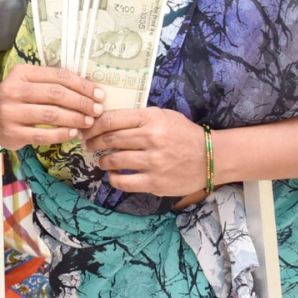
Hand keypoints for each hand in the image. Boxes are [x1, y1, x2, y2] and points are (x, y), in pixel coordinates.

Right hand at [0, 64, 105, 150]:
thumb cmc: (16, 100)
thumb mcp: (28, 83)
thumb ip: (52, 83)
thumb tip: (89, 90)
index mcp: (21, 73)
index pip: (58, 76)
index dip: (82, 85)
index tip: (99, 94)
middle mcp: (13, 90)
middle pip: (56, 94)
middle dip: (81, 102)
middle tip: (97, 109)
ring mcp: (10, 112)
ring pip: (50, 114)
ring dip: (74, 118)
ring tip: (89, 122)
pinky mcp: (12, 133)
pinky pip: (42, 135)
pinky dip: (61, 134)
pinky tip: (73, 133)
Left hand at [81, 107, 207, 196]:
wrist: (211, 157)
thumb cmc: (184, 134)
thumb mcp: (163, 116)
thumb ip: (137, 117)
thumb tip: (105, 120)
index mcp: (151, 118)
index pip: (111, 119)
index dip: (93, 125)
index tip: (86, 130)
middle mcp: (151, 138)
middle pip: (109, 139)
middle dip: (93, 143)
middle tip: (88, 145)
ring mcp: (153, 161)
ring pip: (113, 160)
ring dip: (102, 160)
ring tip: (102, 160)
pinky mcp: (155, 182)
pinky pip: (123, 182)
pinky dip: (113, 178)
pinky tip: (114, 175)